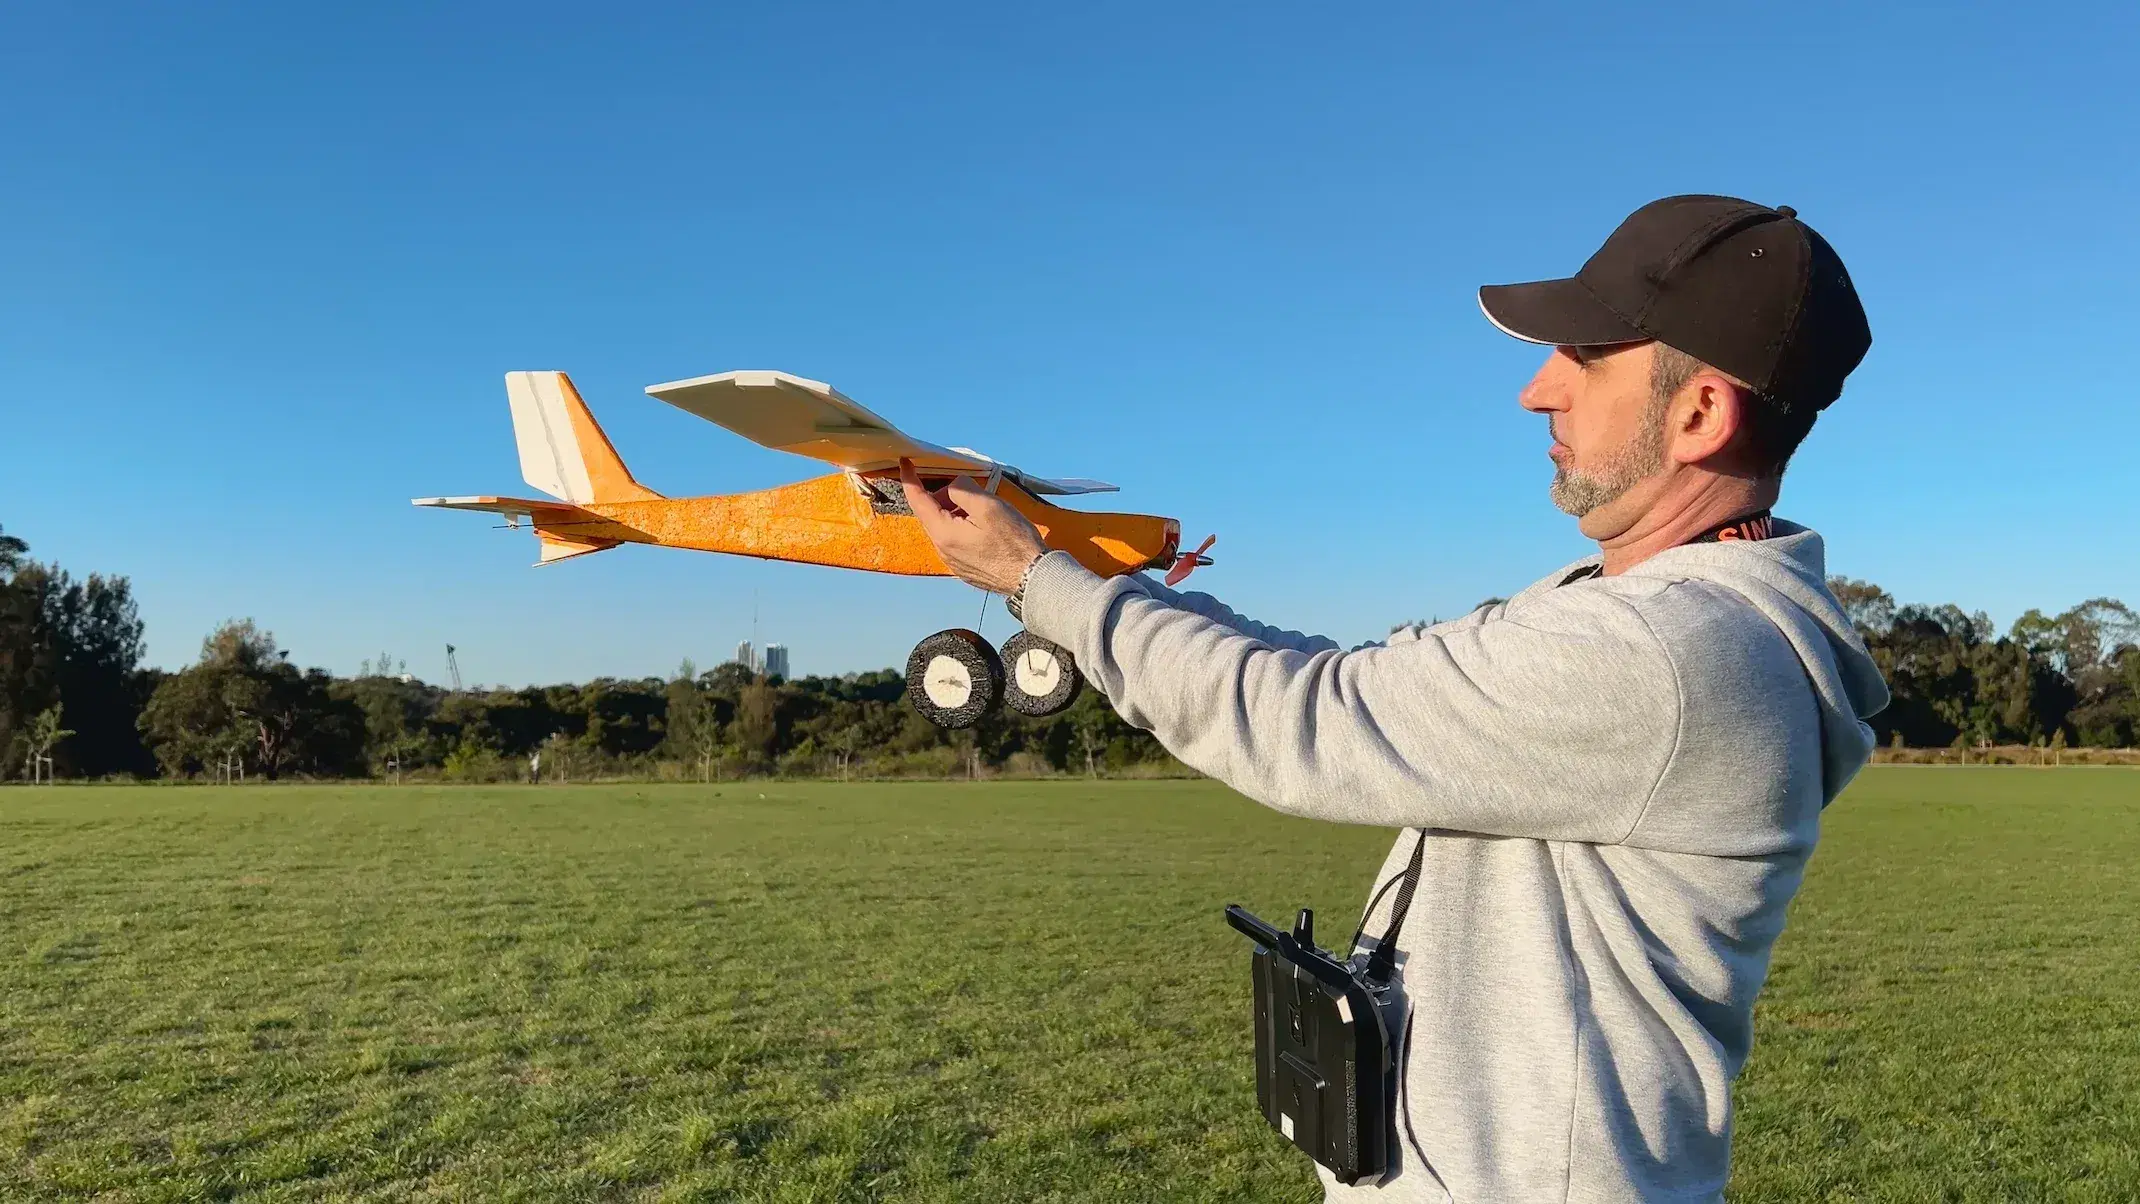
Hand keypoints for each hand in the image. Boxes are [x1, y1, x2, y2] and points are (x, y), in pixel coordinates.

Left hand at [899, 458, 1048, 593]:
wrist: (1032, 577)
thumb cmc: (1013, 542)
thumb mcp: (987, 505)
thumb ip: (962, 490)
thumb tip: (953, 487)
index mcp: (943, 533)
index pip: (917, 500)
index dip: (910, 478)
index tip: (905, 462)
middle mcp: (942, 550)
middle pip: (931, 513)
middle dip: (942, 495)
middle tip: (968, 489)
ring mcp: (953, 561)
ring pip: (944, 526)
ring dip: (954, 511)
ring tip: (981, 509)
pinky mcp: (964, 567)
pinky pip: (954, 540)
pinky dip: (961, 525)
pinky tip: (984, 526)